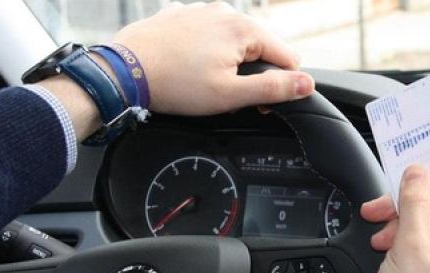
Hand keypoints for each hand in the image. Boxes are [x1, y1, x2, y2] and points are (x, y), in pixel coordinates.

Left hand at [40, 1, 314, 139]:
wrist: (122, 72)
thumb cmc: (175, 84)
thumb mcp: (231, 95)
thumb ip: (274, 89)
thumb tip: (307, 84)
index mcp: (244, 29)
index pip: (288, 58)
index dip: (279, 86)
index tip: (257, 103)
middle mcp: (225, 13)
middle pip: (261, 48)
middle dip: (253, 74)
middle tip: (228, 96)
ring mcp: (201, 12)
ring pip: (234, 43)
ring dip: (229, 64)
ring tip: (204, 83)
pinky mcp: (181, 17)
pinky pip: (208, 37)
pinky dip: (206, 53)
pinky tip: (189, 70)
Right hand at [361, 165, 429, 272]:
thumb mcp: (412, 246)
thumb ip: (416, 201)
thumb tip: (418, 172)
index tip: (427, 155)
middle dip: (414, 198)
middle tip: (387, 196)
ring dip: (404, 219)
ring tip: (379, 225)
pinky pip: (426, 245)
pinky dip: (404, 239)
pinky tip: (384, 243)